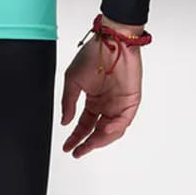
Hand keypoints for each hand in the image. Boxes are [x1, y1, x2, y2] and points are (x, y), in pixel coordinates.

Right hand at [60, 32, 142, 157]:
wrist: (112, 42)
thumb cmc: (93, 55)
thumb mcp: (72, 79)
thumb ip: (68, 102)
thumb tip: (65, 122)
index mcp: (92, 100)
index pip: (83, 124)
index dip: (75, 136)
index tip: (67, 146)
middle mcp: (105, 105)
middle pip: (96, 131)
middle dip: (87, 143)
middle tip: (77, 152)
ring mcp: (118, 105)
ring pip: (111, 130)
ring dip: (100, 139)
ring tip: (89, 144)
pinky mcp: (130, 102)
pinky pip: (123, 121)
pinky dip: (115, 128)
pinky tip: (104, 130)